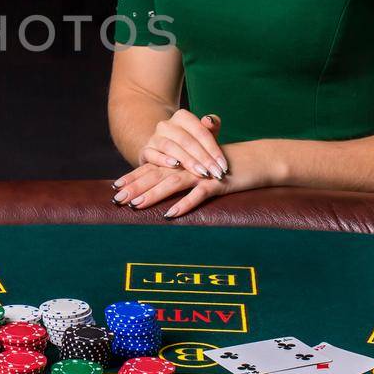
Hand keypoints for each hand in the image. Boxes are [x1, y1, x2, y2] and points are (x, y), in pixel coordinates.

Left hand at [111, 141, 270, 217]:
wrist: (258, 159)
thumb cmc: (228, 167)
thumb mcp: (202, 170)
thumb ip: (183, 175)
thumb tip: (163, 189)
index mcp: (183, 162)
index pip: (153, 168)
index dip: (134, 177)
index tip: (115, 187)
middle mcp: (189, 166)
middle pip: (157, 175)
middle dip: (136, 187)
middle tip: (117, 199)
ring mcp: (203, 174)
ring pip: (173, 183)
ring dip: (153, 195)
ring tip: (136, 205)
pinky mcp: (218, 184)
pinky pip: (199, 194)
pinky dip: (184, 204)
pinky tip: (170, 214)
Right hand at [138, 109, 227, 179]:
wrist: (164, 151)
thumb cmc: (192, 146)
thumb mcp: (204, 137)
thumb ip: (211, 128)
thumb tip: (209, 120)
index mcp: (182, 117)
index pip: (201, 131)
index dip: (214, 149)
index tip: (224, 166)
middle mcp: (166, 124)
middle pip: (187, 140)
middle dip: (204, 158)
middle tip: (216, 173)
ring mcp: (154, 137)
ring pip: (170, 147)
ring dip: (188, 161)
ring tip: (202, 173)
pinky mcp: (145, 151)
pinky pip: (153, 154)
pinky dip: (163, 160)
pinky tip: (176, 166)